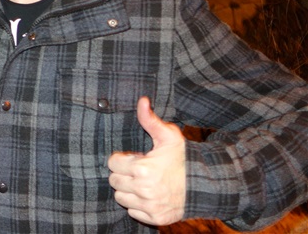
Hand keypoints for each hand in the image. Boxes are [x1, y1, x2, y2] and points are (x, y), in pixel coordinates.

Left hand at [108, 96, 185, 225]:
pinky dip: (138, 205)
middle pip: (114, 181)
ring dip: (128, 190)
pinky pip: (133, 212)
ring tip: (143, 182)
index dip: (122, 158)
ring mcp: (150, 206)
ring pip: (121, 198)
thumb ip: (150, 119)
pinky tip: (150, 195)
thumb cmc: (184, 158)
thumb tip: (142, 100)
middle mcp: (144, 190)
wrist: (206, 184)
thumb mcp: (168, 136)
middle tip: (138, 170)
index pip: (112, 163)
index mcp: (143, 169)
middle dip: (123, 174)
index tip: (134, 158)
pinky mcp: (156, 219)